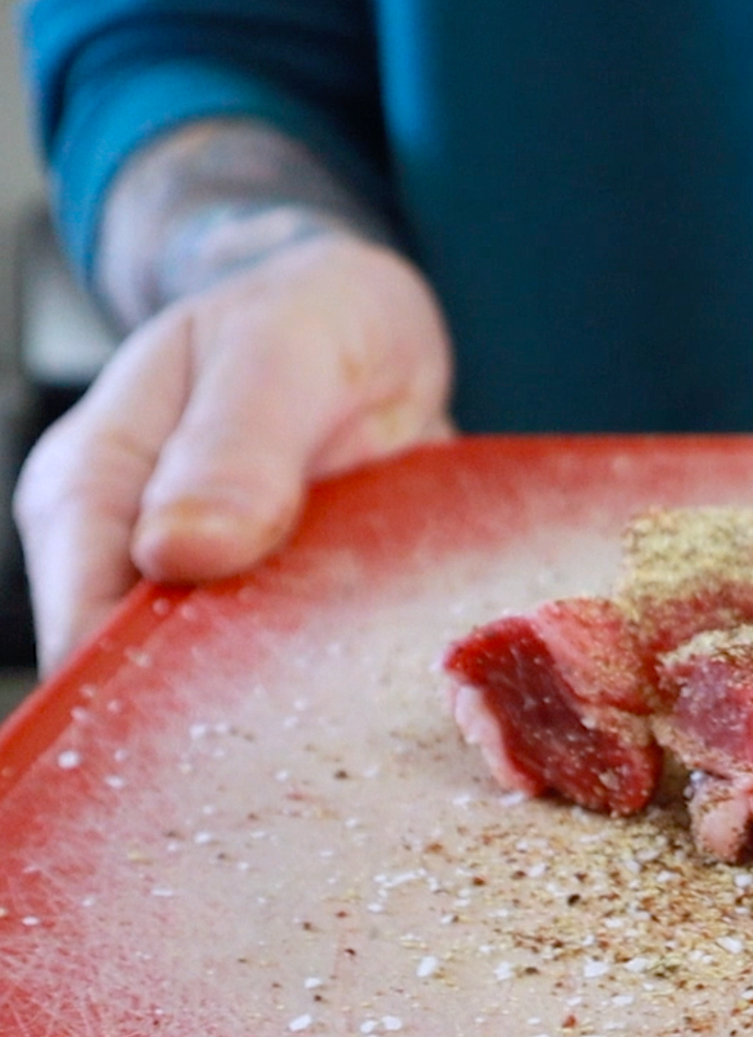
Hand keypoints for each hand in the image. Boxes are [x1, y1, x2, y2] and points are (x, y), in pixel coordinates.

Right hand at [13, 232, 453, 670]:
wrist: (367, 318)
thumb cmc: (305, 317)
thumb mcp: (277, 349)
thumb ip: (234, 444)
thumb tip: (176, 552)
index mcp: (91, 488)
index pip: (81, 623)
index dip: (139, 684)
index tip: (224, 712)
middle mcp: (136, 554)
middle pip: (152, 677)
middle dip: (221, 713)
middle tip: (311, 719)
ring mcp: (217, 588)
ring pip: (235, 686)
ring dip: (292, 703)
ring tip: (357, 703)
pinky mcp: (290, 607)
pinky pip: (308, 666)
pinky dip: (345, 678)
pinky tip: (387, 682)